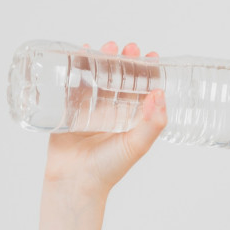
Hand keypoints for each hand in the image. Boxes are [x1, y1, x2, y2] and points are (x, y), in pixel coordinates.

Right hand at [43, 40, 167, 197]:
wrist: (75, 182)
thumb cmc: (108, 169)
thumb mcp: (136, 146)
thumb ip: (152, 124)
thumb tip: (161, 94)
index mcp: (130, 119)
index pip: (142, 89)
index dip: (147, 72)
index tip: (151, 55)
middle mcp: (112, 112)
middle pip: (120, 79)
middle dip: (125, 61)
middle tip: (130, 47)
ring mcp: (90, 109)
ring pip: (97, 77)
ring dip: (103, 60)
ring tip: (108, 46)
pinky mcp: (69, 109)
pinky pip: (72, 84)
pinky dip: (76, 67)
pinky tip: (81, 52)